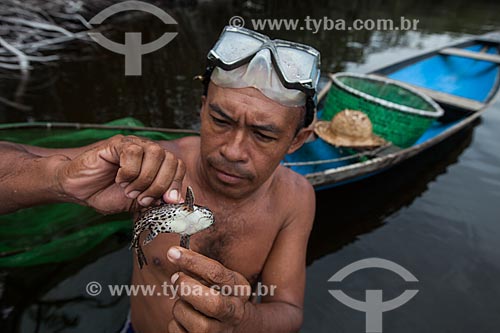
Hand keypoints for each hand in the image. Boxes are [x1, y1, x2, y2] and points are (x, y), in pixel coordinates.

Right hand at [56, 135, 184, 213]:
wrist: (77, 189)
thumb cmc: (105, 193)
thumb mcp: (135, 203)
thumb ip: (155, 200)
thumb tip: (174, 200)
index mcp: (156, 164)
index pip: (178, 166)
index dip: (175, 184)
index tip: (167, 201)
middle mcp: (147, 151)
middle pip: (170, 160)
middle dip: (159, 185)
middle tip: (142, 199)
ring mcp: (133, 145)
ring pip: (155, 153)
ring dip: (144, 178)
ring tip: (129, 190)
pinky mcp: (117, 143)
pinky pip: (133, 152)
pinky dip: (129, 171)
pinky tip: (119, 179)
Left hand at [166, 247, 250, 332]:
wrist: (234, 326)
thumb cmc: (220, 295)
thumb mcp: (220, 279)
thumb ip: (201, 268)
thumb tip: (174, 254)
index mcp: (239, 290)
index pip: (217, 274)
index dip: (192, 261)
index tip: (172, 253)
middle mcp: (234, 313)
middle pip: (213, 303)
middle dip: (188, 288)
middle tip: (176, 278)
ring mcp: (220, 332)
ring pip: (191, 319)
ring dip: (180, 306)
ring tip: (185, 304)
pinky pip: (177, 331)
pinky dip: (175, 323)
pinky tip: (185, 319)